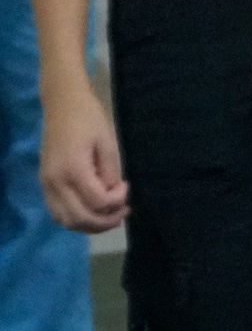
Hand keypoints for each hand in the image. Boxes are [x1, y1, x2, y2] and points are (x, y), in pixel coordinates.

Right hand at [39, 83, 126, 232]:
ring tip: (110, 217)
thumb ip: (110, 173)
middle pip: (79, 218)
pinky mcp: (44, 184)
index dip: (117, 200)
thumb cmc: (89, 119)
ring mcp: (46, 185)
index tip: (127, 186)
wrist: (62, 105)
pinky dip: (75, 218)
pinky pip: (57, 212)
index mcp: (73, 169)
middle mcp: (55, 182)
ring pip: (65, 220)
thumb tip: (111, 195)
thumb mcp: (108, 143)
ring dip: (89, 225)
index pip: (97, 201)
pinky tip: (92, 212)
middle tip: (124, 212)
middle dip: (105, 221)